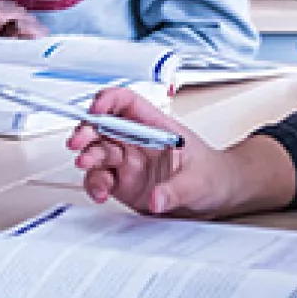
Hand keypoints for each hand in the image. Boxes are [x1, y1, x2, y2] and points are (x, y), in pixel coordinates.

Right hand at [68, 88, 296, 217]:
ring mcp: (127, 160)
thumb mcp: (200, 181)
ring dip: (87, 157)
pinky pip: (99, 179)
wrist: (217, 197)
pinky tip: (99, 193)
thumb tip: (157, 198)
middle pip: (103, 125)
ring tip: (87, 167)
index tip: (97, 109)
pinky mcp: (122, 181)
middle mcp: (136, 139)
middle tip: (79, 142)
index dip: (108, 100)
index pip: (126, 102)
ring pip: (96, 151)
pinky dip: (94, 184)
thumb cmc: (213, 175)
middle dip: (87, 130)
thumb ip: (177, 190)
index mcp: (155, 125)